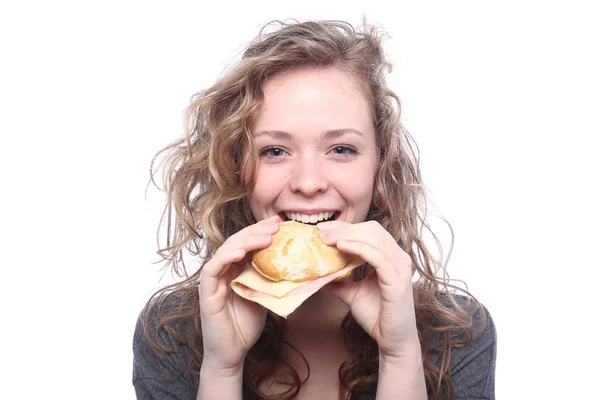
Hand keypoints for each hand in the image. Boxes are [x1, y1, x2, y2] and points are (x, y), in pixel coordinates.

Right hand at [198, 215, 280, 373]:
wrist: (232, 353)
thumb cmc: (246, 325)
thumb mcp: (264, 296)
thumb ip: (271, 279)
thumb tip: (295, 265)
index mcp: (236, 269)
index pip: (247, 243)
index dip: (262, 231)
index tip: (280, 222)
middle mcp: (223, 270)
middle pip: (237, 242)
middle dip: (257, 231)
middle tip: (276, 225)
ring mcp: (213, 280)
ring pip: (226, 251)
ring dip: (245, 241)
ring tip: (265, 236)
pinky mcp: (206, 292)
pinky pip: (212, 269)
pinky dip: (225, 258)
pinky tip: (239, 253)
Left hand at [317, 220, 420, 360]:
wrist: (392, 341)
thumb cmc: (377, 316)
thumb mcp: (352, 294)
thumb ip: (339, 281)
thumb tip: (316, 273)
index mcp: (390, 257)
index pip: (369, 231)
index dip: (346, 227)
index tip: (323, 229)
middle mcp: (399, 258)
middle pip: (372, 230)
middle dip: (344, 228)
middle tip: (321, 232)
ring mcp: (400, 268)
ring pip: (375, 239)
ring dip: (348, 236)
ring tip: (327, 238)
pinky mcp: (398, 281)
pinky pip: (378, 257)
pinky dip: (359, 248)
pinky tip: (341, 247)